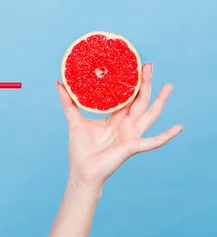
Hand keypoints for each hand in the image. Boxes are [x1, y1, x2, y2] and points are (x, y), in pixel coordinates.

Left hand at [57, 63, 182, 187]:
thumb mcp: (74, 120)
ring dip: (160, 101)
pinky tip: (179, 127)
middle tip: (149, 66)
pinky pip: (153, 141)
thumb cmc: (80, 149)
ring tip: (169, 86)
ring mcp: (131, 135)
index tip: (133, 65)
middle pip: (139, 100)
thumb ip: (68, 102)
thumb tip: (58, 83)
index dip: (130, 83)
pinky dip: (166, 136)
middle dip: (145, 84)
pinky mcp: (132, 146)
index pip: (126, 97)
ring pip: (150, 114)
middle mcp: (126, 124)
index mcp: (114, 118)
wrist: (82, 171)